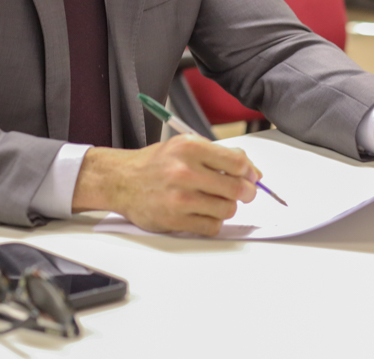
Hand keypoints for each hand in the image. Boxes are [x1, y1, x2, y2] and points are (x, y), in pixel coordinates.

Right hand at [71, 134, 260, 235]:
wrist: (122, 180)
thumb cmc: (155, 164)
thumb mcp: (184, 146)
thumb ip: (218, 155)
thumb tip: (251, 170)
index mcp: (190, 148)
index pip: (237, 163)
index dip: (249, 172)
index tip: (250, 176)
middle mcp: (185, 171)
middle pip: (236, 188)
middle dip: (246, 192)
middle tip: (243, 193)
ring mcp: (180, 198)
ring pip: (227, 209)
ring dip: (227, 207)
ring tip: (216, 201)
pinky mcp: (175, 219)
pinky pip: (212, 226)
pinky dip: (213, 222)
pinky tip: (203, 213)